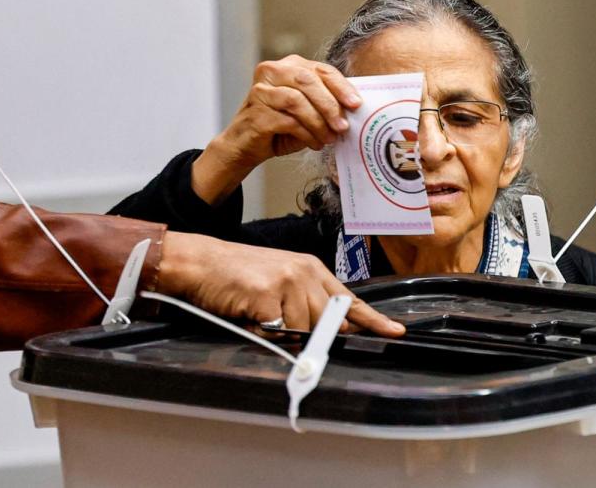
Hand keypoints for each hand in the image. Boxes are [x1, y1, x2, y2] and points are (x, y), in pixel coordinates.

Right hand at [156, 231, 404, 337]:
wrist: (201, 262)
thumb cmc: (238, 276)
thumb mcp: (280, 280)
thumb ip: (307, 302)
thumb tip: (329, 332)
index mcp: (311, 268)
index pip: (350, 300)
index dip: (373, 320)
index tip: (395, 331)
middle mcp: (304, 272)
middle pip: (328, 322)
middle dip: (310, 334)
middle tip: (280, 321)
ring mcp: (287, 282)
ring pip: (302, 331)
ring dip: (279, 333)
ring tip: (257, 312)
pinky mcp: (267, 295)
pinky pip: (276, 333)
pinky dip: (262, 332)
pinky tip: (249, 314)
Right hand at [191, 55, 361, 204]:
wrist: (246, 145)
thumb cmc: (280, 126)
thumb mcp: (307, 110)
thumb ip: (325, 103)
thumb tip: (353, 109)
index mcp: (289, 66)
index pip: (320, 70)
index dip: (341, 87)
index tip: (356, 104)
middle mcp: (272, 71)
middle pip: (308, 81)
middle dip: (330, 105)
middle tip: (343, 126)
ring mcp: (261, 91)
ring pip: (297, 101)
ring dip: (318, 123)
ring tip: (328, 139)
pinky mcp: (256, 112)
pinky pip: (288, 121)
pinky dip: (306, 134)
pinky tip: (313, 143)